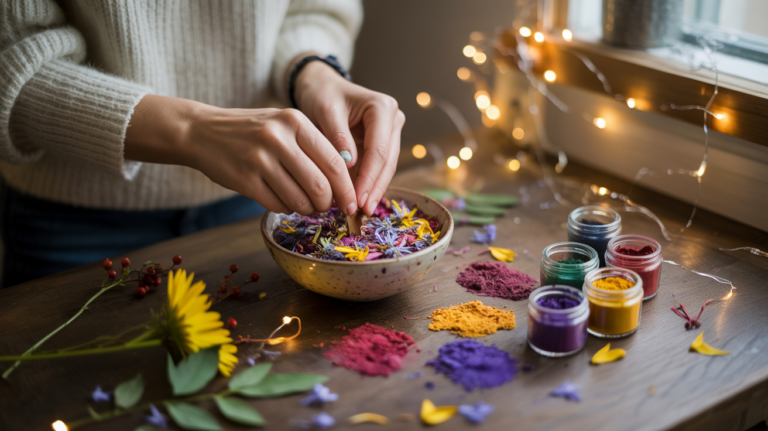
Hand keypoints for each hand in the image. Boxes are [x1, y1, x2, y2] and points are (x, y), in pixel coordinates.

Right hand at [125, 96, 357, 215]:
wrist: (201, 131)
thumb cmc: (251, 131)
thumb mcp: (284, 126)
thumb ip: (312, 147)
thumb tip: (343, 183)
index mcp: (295, 121)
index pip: (334, 161)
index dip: (346, 187)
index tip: (351, 202)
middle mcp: (279, 138)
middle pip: (321, 185)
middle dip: (328, 203)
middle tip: (326, 207)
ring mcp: (260, 159)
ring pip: (300, 199)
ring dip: (307, 209)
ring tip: (304, 205)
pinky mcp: (245, 179)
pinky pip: (278, 205)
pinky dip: (286, 209)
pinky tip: (283, 201)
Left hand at [294, 60, 404, 215]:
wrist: (323, 87)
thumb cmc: (323, 95)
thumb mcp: (326, 111)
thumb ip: (338, 136)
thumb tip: (349, 164)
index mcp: (382, 108)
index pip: (379, 150)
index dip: (369, 177)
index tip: (357, 198)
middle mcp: (393, 119)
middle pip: (387, 161)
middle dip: (374, 188)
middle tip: (361, 211)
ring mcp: (390, 132)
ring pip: (387, 167)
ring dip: (375, 190)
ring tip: (363, 211)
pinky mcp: (383, 143)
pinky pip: (379, 167)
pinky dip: (370, 183)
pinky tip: (362, 201)